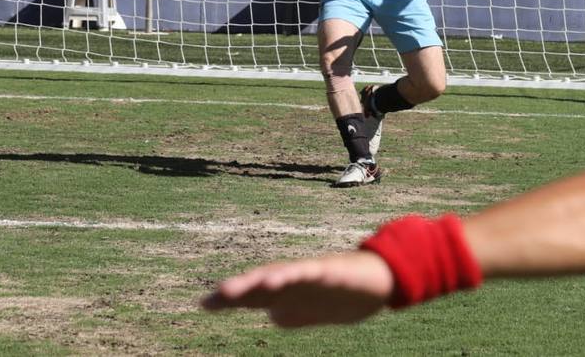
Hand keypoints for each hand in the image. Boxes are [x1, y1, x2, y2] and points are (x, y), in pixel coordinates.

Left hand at [202, 251, 394, 327]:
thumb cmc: (343, 293)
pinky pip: (309, 272)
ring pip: (280, 275)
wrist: (380, 281)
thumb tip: (272, 314)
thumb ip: (290, 312)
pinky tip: (277, 279)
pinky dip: (292, 274)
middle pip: (261, 284)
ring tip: (234, 289)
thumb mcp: (313, 310)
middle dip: (238, 290)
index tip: (204, 304)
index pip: (254, 296)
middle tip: (214, 297)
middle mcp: (294, 279)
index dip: (230, 299)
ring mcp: (311, 273)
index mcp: (288, 292)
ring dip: (256, 282)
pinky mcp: (330, 270)